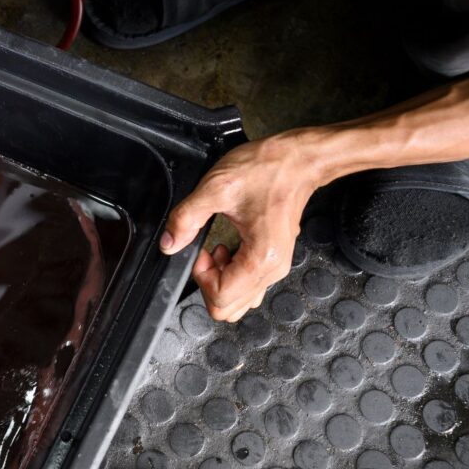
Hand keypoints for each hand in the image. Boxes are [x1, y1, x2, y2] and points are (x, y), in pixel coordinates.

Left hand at [160, 133, 323, 321]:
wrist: (298, 160)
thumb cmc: (267, 170)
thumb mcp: (216, 188)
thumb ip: (186, 218)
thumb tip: (170, 244)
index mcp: (261, 259)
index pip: (221, 298)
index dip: (201, 277)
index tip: (201, 250)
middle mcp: (272, 270)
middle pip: (229, 308)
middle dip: (208, 282)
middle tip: (207, 252)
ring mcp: (276, 267)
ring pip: (238, 300)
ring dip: (220, 280)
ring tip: (219, 248)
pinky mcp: (274, 260)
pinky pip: (248, 286)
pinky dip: (231, 274)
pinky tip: (229, 248)